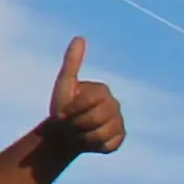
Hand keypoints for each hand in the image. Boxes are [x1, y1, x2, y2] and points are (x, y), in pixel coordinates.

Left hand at [43, 35, 125, 160]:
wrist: (63, 133)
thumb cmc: (62, 108)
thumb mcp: (64, 84)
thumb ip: (72, 62)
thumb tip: (79, 37)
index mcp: (102, 90)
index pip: (89, 100)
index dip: (73, 109)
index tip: (64, 112)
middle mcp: (115, 105)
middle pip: (97, 117)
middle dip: (77, 124)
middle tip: (71, 124)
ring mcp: (119, 122)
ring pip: (102, 133)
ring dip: (84, 136)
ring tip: (79, 132)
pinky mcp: (120, 139)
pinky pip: (108, 145)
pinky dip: (95, 146)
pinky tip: (89, 141)